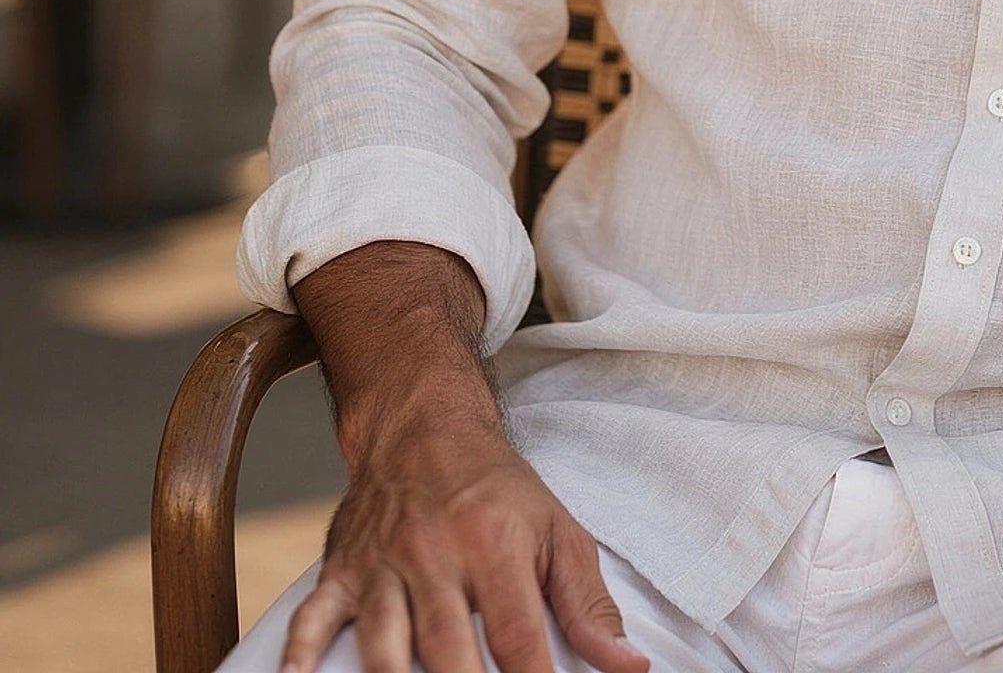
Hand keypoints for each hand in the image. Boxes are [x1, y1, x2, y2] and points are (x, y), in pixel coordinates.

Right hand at [279, 412, 648, 672]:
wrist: (426, 428)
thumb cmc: (498, 490)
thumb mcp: (557, 531)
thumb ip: (588, 604)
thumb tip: (628, 666)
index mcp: (496, 543)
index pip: (518, 636)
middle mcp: (437, 553)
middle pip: (447, 650)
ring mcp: (383, 565)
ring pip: (382, 645)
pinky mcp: (341, 571)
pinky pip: (312, 618)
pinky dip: (301, 655)